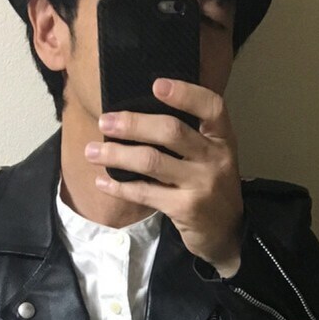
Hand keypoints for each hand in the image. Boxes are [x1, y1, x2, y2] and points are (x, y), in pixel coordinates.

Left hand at [84, 78, 244, 274]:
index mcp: (223, 140)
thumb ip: (190, 138)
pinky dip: (120, 187)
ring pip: (152, 161)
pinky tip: (102, 181)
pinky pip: (146, 192)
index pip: (211, 107)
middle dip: (133, 124)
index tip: (156, 85)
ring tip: (92, 152)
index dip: (185, 93)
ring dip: (117, 154)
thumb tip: (138, 115)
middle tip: (105, 122)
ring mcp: (201, 185)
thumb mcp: (213, 159)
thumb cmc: (211, 189)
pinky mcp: (185, 209)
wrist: (226, 234)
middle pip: (171, 131)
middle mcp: (215, 159)